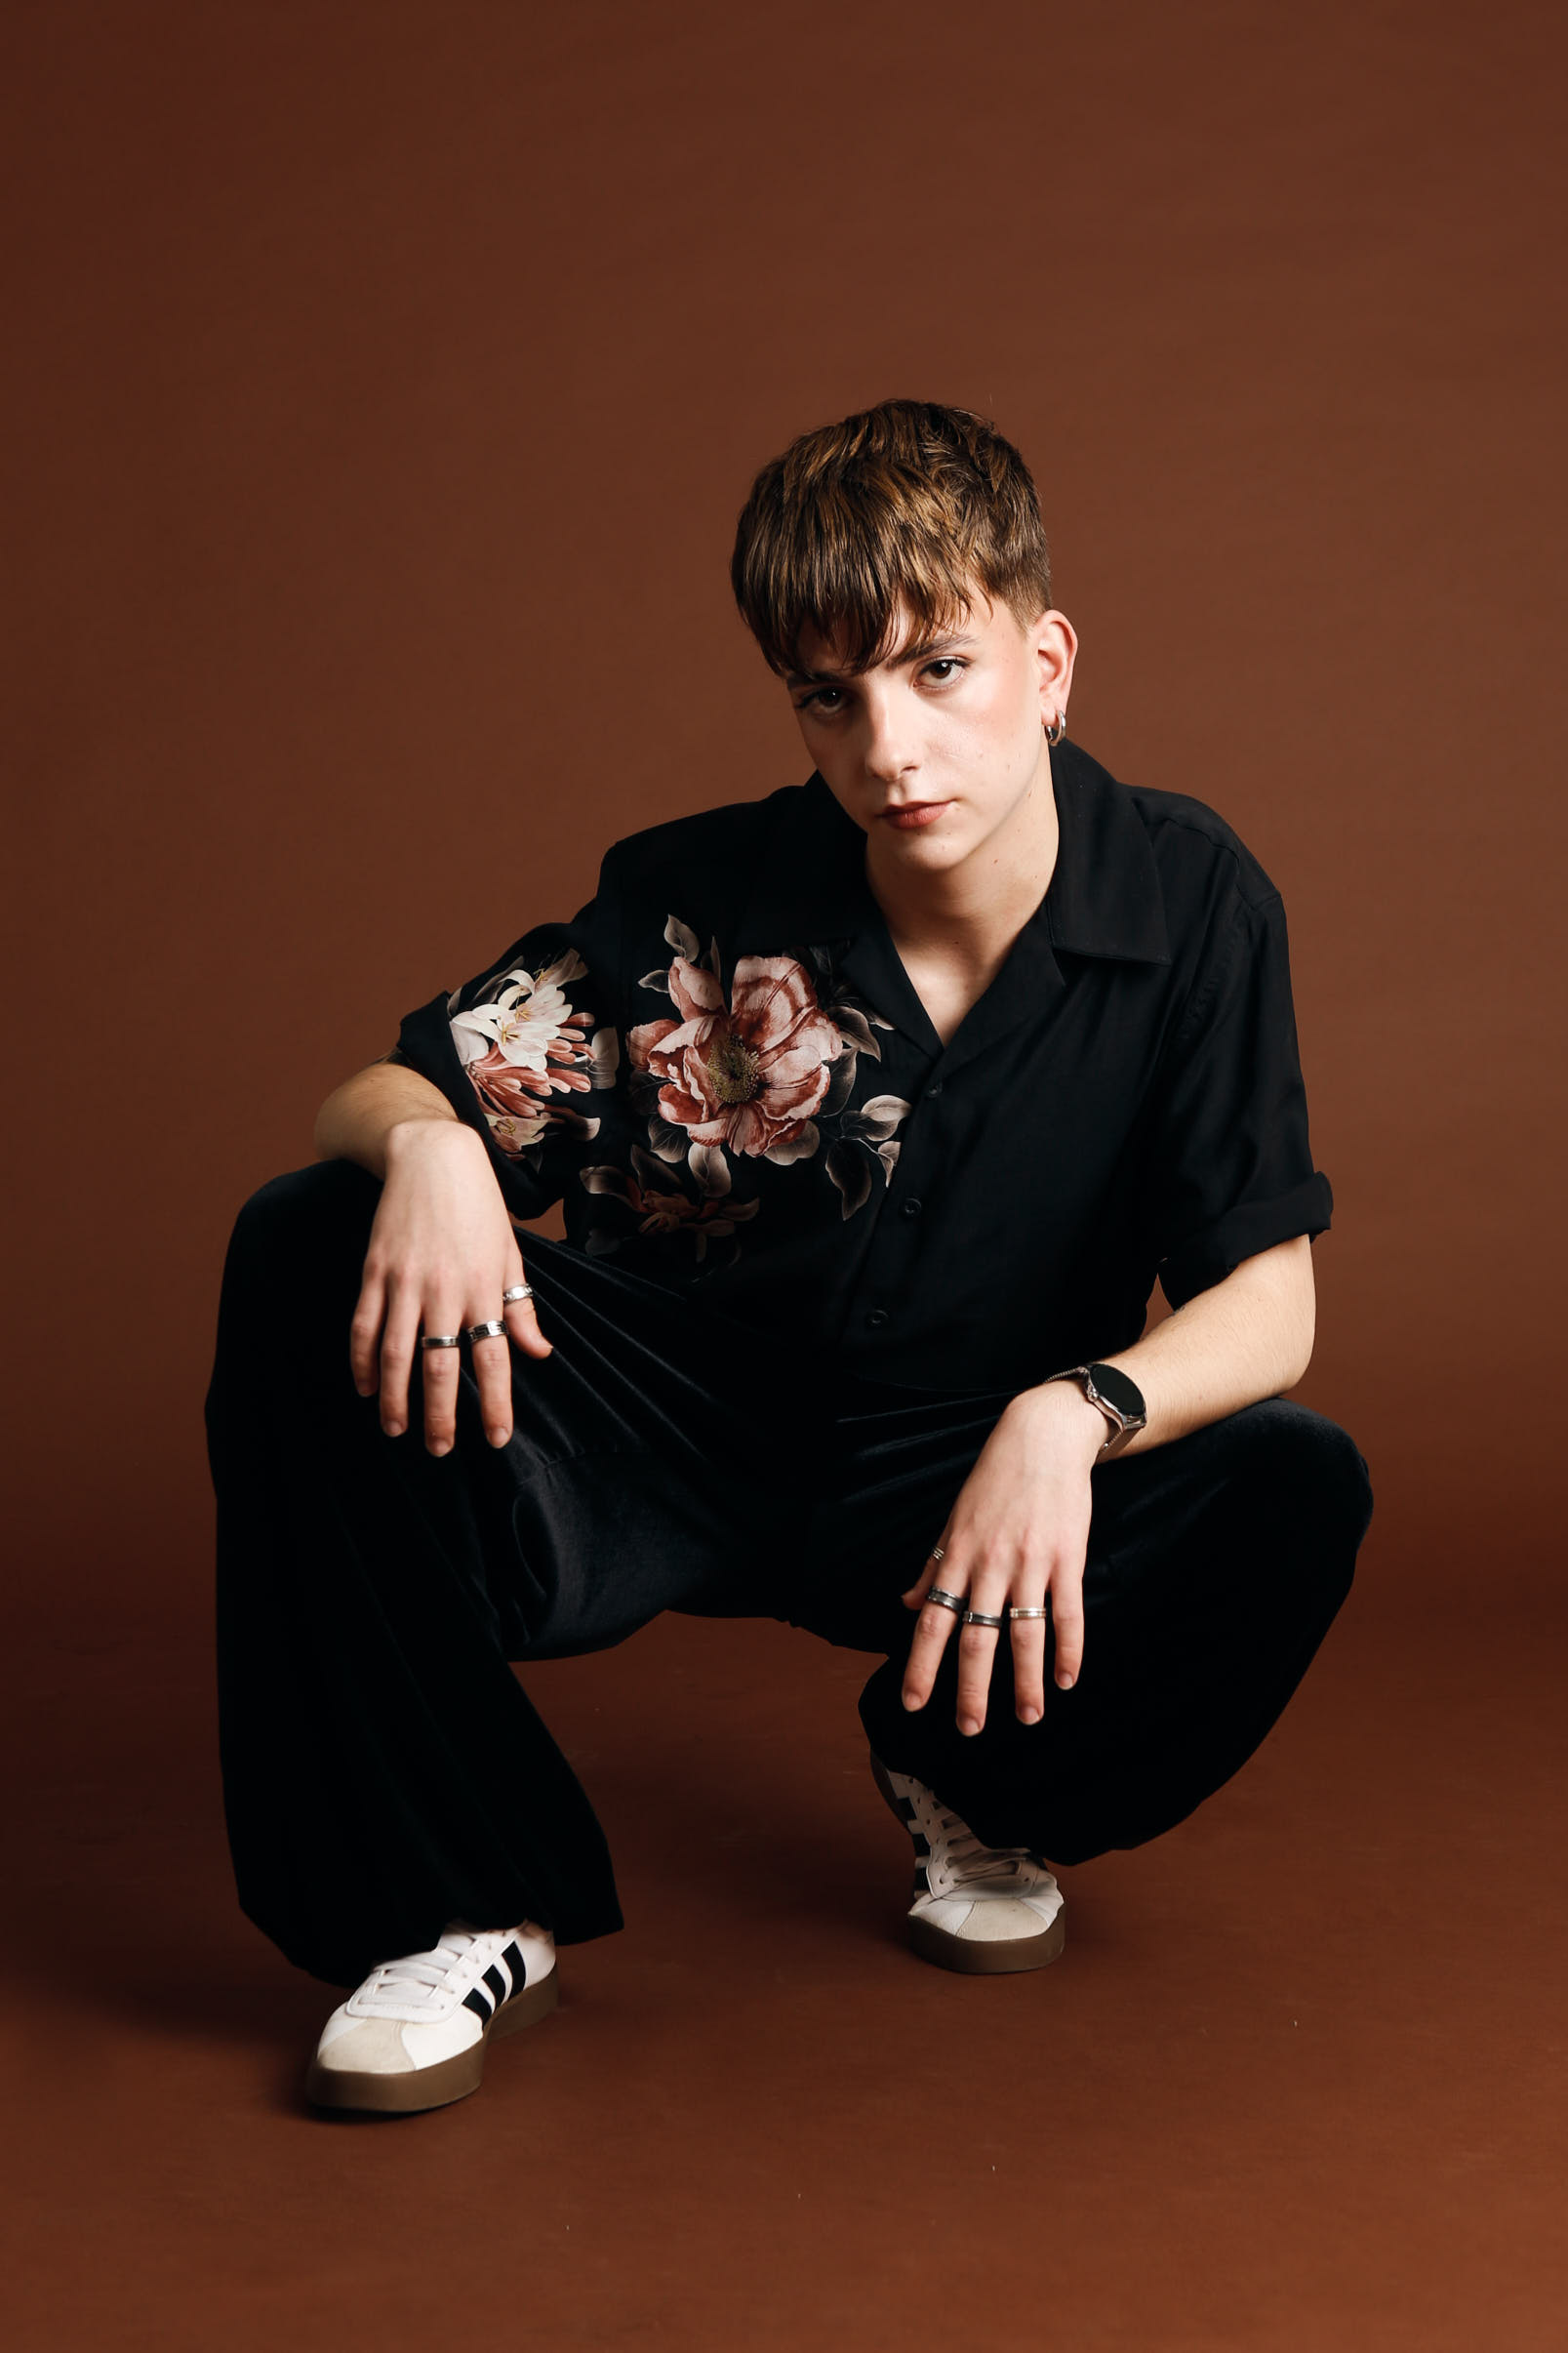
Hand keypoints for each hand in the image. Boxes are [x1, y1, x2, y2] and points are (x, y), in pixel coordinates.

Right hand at [349, 1119, 552, 1453]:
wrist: (433, 1156)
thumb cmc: (479, 1209)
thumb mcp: (509, 1255)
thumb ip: (520, 1309)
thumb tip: (540, 1355)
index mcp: (485, 1288)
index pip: (493, 1359)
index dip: (494, 1403)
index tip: (494, 1439)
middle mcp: (446, 1290)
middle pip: (442, 1366)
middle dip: (439, 1415)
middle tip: (437, 1450)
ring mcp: (406, 1281)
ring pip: (396, 1353)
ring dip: (395, 1398)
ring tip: (397, 1430)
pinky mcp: (375, 1270)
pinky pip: (364, 1325)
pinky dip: (361, 1360)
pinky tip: (365, 1387)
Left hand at [899, 1383, 1106, 1733]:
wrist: (1042, 1438)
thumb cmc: (994, 1480)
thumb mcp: (955, 1520)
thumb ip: (933, 1567)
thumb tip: (907, 1604)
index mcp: (957, 1557)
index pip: (933, 1621)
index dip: (921, 1664)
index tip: (912, 1702)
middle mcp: (990, 1565)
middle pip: (977, 1638)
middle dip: (971, 1689)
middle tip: (968, 1728)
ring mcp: (1031, 1564)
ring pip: (1025, 1635)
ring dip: (1025, 1682)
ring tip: (1027, 1717)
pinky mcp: (1067, 1559)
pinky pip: (1068, 1614)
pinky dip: (1068, 1651)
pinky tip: (1065, 1681)